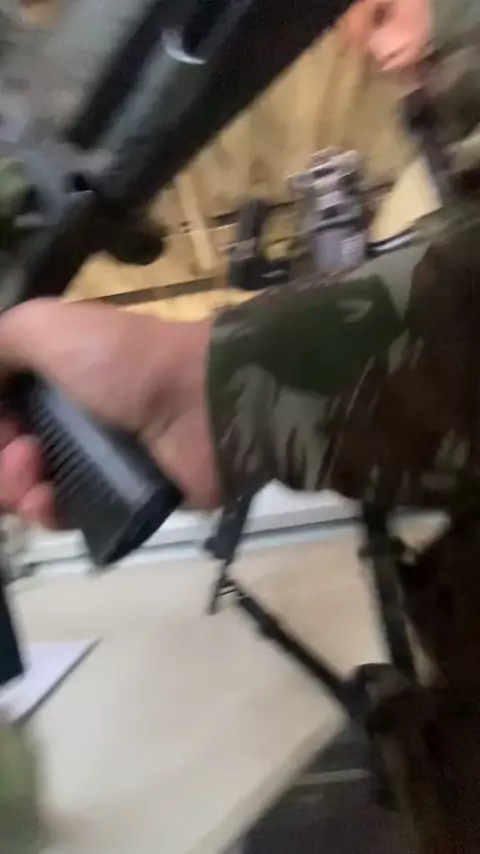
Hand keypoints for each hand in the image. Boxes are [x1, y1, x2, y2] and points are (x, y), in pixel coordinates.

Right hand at [0, 298, 218, 527]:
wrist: (199, 408)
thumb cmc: (123, 361)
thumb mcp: (46, 326)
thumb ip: (0, 345)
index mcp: (50, 373)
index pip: (1, 407)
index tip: (1, 424)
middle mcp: (64, 414)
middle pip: (6, 450)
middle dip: (0, 458)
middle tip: (22, 451)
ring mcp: (88, 458)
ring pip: (23, 486)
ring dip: (12, 484)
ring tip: (34, 471)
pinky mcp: (111, 497)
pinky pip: (60, 515)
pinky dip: (45, 511)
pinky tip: (48, 501)